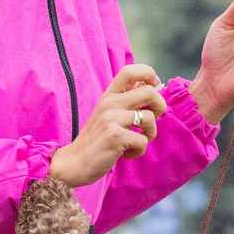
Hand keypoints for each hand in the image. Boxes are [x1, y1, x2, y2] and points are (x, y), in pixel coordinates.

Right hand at [50, 64, 167, 187]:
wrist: (73, 163)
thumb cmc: (95, 141)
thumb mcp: (108, 115)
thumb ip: (126, 102)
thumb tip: (154, 88)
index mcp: (109, 96)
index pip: (130, 71)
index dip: (148, 75)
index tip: (152, 89)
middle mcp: (110, 103)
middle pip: (151, 92)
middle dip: (160, 107)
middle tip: (149, 121)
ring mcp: (112, 119)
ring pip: (150, 118)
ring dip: (150, 134)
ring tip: (136, 142)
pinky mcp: (115, 136)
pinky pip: (143, 140)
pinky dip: (139, 151)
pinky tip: (126, 154)